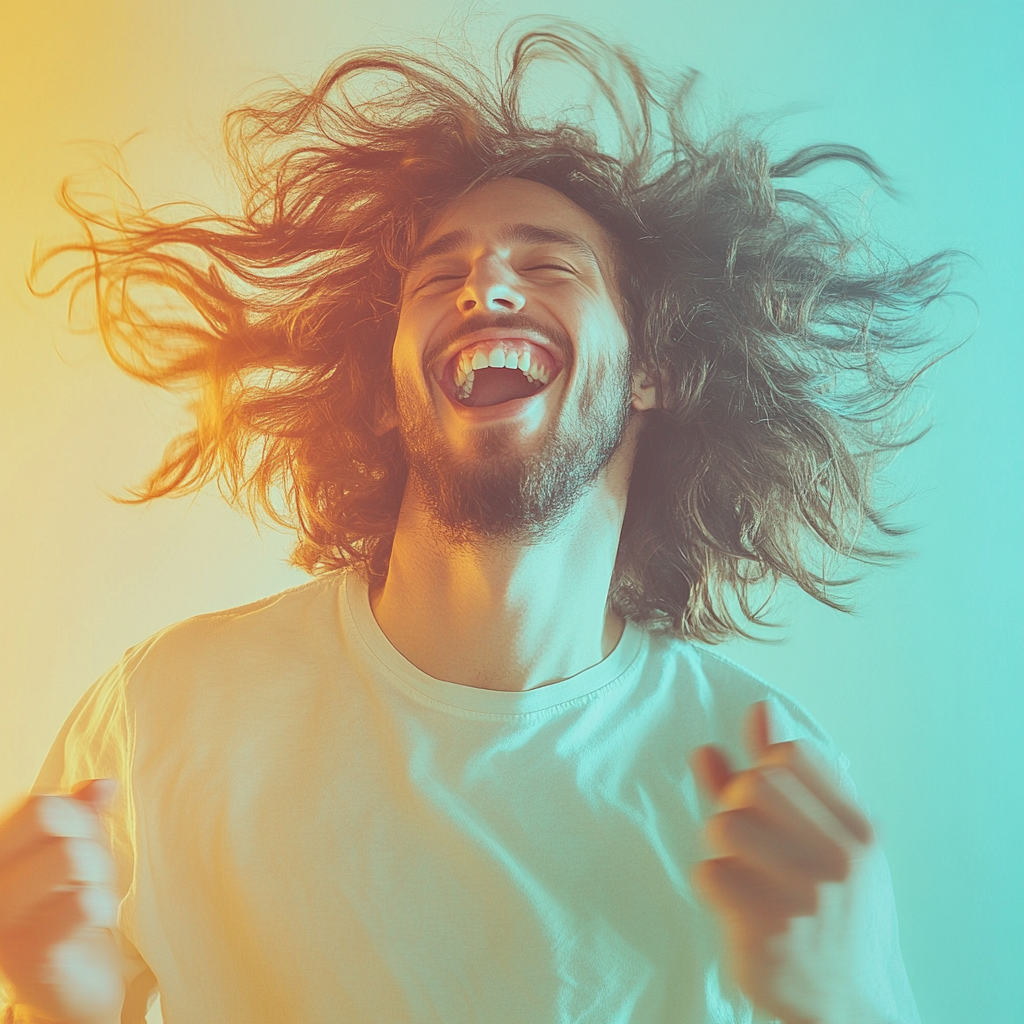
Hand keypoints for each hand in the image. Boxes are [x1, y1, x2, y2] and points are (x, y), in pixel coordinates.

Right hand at [0, 780, 124, 1023]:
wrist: (73, 984)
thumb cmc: (72, 911)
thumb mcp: (78, 855)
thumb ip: (84, 817)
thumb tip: (104, 784)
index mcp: (1, 857)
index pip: (41, 804)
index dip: (79, 816)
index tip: (83, 847)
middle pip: (55, 821)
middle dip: (91, 843)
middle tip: (88, 879)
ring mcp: (6, 922)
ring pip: (73, 855)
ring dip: (101, 876)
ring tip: (91, 901)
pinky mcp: (33, 956)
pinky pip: (83, 903)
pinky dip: (102, 906)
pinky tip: (92, 923)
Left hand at [690, 703, 885, 1023]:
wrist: (846, 1004)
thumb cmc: (832, 912)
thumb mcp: (829, 839)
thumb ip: (788, 775)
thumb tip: (759, 709)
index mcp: (859, 832)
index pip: (790, 756)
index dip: (764, 771)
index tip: (769, 805)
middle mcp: (838, 862)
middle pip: (752, 784)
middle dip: (738, 806)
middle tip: (751, 841)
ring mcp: (803, 898)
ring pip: (723, 825)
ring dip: (721, 848)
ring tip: (743, 872)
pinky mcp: (765, 932)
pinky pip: (708, 873)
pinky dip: (712, 884)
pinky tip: (736, 905)